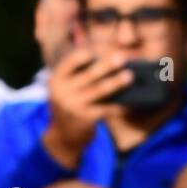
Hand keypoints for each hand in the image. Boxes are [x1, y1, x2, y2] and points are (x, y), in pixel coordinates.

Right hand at [42, 48, 132, 168]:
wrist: (62, 136)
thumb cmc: (68, 106)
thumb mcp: (64, 91)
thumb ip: (78, 79)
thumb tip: (108, 68)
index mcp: (55, 80)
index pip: (70, 62)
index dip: (84, 55)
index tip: (96, 51)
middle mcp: (62, 91)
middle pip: (89, 74)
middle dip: (107, 65)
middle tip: (121, 58)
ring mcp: (73, 105)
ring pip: (100, 90)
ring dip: (117, 82)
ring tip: (129, 76)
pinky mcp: (85, 118)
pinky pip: (107, 108)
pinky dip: (120, 105)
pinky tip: (131, 102)